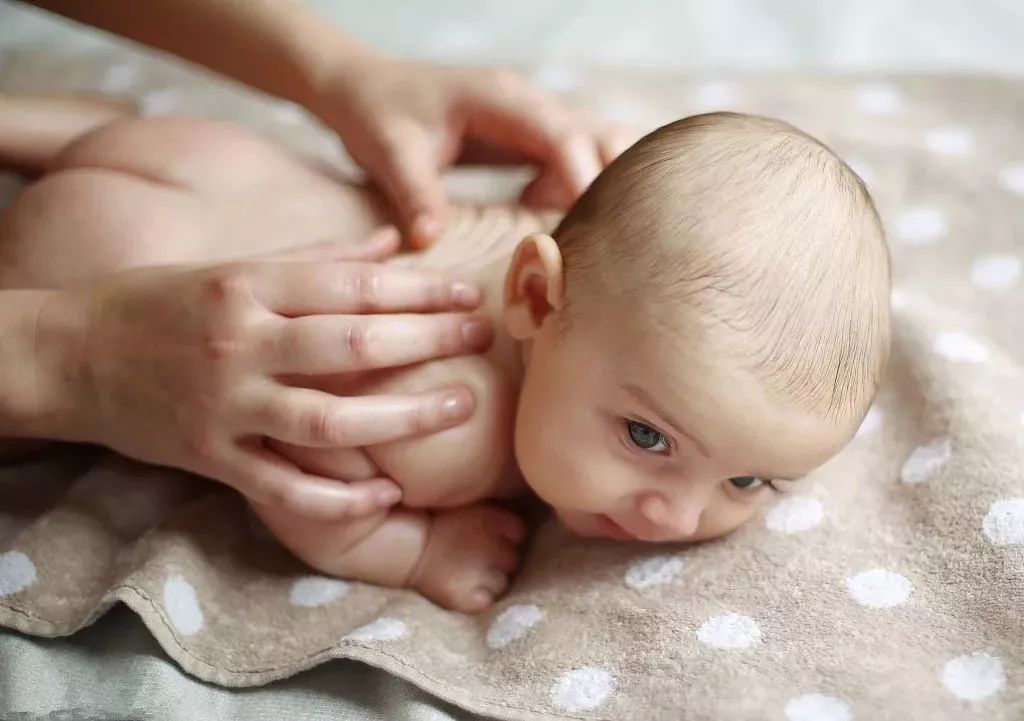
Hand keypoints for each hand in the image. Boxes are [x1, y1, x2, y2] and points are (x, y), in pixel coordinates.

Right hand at [43, 230, 492, 518]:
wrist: (69, 356)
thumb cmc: (161, 304)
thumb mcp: (233, 267)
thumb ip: (316, 257)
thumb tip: (390, 240)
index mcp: (248, 288)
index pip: (351, 286)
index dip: (418, 289)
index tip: (466, 291)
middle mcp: (240, 345)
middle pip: (350, 346)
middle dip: (427, 341)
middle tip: (481, 336)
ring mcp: (226, 407)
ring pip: (328, 421)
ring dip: (402, 418)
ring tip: (460, 406)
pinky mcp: (211, 460)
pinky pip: (285, 489)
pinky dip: (339, 498)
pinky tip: (389, 493)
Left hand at [309, 57, 634, 245]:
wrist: (366, 89)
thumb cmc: (377, 113)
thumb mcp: (390, 152)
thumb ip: (415, 193)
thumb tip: (431, 240)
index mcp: (501, 99)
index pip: (562, 136)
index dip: (581, 180)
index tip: (589, 227)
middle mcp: (531, 104)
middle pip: (602, 137)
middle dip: (611, 187)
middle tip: (595, 243)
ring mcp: (538, 120)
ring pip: (601, 148)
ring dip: (599, 192)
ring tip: (570, 236)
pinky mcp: (535, 140)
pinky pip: (580, 164)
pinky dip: (580, 194)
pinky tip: (547, 223)